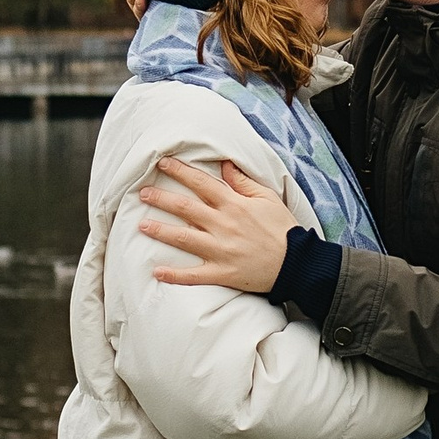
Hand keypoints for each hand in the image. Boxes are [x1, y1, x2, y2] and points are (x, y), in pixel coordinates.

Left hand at [136, 153, 290, 291]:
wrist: (297, 263)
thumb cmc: (283, 229)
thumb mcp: (267, 198)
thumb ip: (243, 181)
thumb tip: (224, 164)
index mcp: (233, 205)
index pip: (201, 184)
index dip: (180, 172)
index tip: (162, 163)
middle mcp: (223, 225)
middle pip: (185, 208)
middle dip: (161, 198)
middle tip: (142, 193)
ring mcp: (220, 251)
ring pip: (183, 239)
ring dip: (161, 231)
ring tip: (142, 225)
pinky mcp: (222, 273)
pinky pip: (193, 275)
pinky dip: (174, 275)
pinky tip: (156, 272)